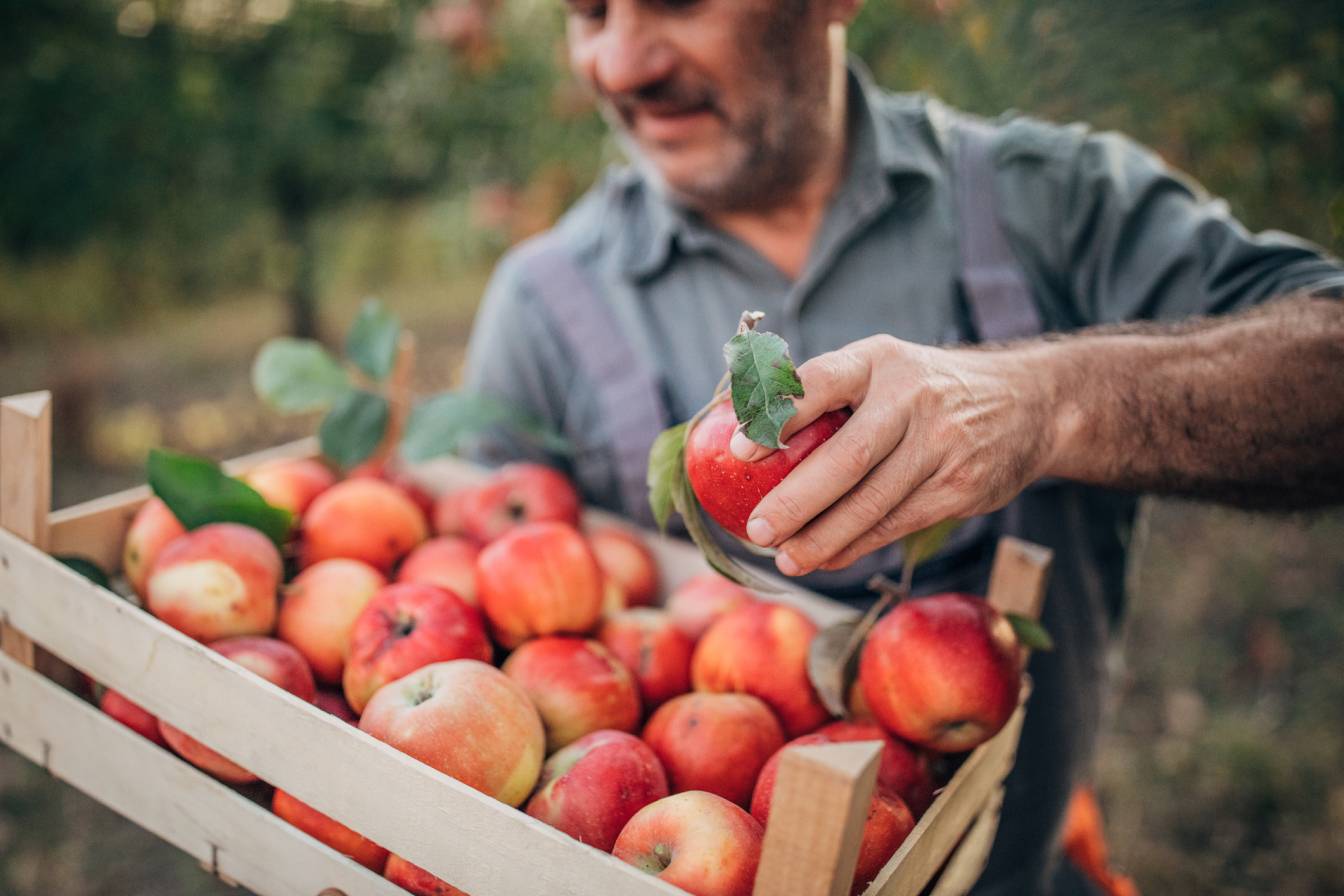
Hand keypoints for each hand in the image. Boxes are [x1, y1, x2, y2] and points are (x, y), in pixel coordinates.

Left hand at [731, 335, 1063, 575]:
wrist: (1028, 404)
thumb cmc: (922, 388)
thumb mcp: (882, 367)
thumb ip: (825, 393)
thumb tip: (740, 429)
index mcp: (880, 360)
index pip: (822, 382)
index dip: (779, 417)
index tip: (739, 452)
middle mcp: (912, 398)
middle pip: (847, 458)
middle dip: (796, 501)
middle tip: (756, 530)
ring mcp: (941, 446)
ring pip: (872, 503)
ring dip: (822, 538)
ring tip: (785, 558)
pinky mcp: (961, 488)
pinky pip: (896, 525)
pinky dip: (855, 546)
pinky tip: (824, 558)